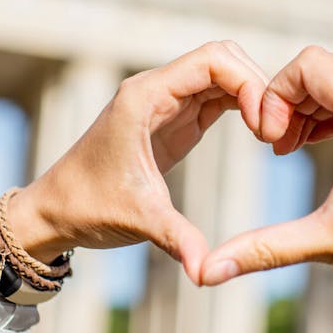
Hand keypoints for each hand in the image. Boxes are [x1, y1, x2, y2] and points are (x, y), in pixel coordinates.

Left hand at [0, 41, 267, 282]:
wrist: (56, 211)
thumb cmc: (89, 208)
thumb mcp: (139, 220)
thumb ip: (178, 239)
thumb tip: (206, 274)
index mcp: (145, 96)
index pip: (213, 60)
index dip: (249, 84)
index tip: (264, 129)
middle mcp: (156, 88)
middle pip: (224, 58)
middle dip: (258, 86)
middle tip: (276, 133)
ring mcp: (166, 101)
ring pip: (224, 74)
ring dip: (255, 96)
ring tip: (275, 136)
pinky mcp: (175, 119)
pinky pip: (218, 96)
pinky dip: (245, 107)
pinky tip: (262, 136)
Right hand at [200, 46, 332, 305]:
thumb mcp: (328, 243)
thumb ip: (262, 249)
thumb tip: (206, 273)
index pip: (311, 64)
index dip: (277, 93)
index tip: (269, 140)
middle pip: (329, 70)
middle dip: (292, 102)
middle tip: (278, 149)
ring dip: (316, 108)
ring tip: (295, 150)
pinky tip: (326, 152)